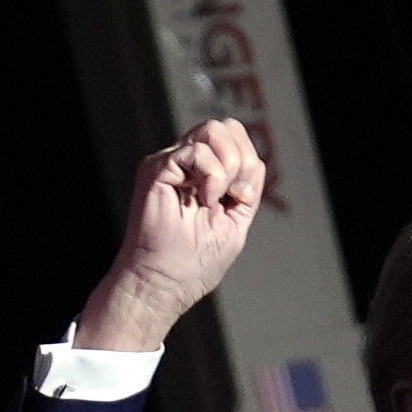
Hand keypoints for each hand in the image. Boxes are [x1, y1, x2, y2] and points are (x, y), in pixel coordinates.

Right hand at [74, 119, 267, 350]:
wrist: (163, 284)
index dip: (248, 161)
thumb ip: (247, 190)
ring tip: (213, 199)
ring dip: (228, 167)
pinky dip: (212, 175)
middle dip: (241, 159)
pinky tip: (203, 200)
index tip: (240, 199)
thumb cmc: (193, 264)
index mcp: (203, 173)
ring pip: (214, 130)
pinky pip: (195, 150)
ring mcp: (170, 164)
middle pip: (226, 127)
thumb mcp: (235, 222)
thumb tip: (254, 162)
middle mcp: (185, 163)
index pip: (235, 138)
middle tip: (230, 196)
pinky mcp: (157, 169)